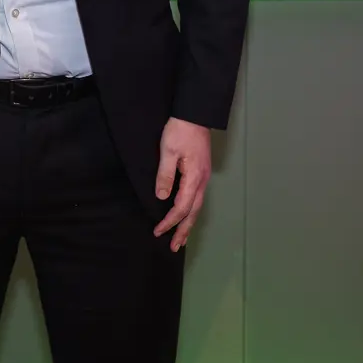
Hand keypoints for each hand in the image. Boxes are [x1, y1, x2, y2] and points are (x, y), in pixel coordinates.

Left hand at [152, 117, 211, 251]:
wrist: (194, 115)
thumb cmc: (179, 131)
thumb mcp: (168, 151)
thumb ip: (165, 175)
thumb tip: (162, 198)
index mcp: (194, 178)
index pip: (181, 207)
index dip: (169, 221)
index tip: (158, 231)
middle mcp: (202, 182)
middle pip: (193, 213)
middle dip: (183, 231)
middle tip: (174, 247)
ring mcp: (203, 178)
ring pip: (197, 207)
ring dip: (188, 224)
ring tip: (181, 239)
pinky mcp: (201, 173)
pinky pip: (197, 199)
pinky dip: (191, 212)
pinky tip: (186, 215)